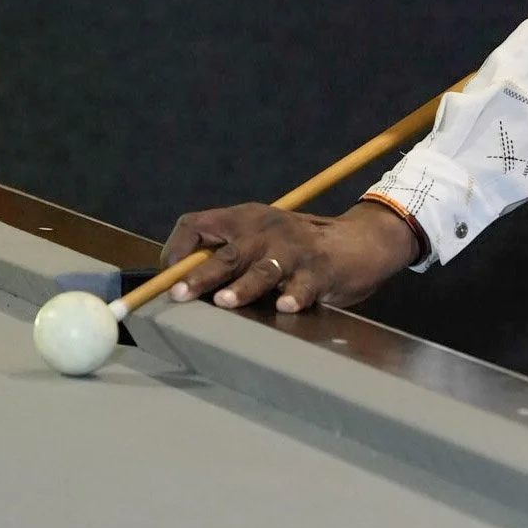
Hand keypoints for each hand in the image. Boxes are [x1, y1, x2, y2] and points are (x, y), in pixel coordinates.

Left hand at [162, 201, 419, 312]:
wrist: (358, 242)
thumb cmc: (298, 248)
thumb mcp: (261, 240)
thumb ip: (229, 256)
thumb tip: (180, 283)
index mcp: (245, 219)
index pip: (198, 224)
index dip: (178, 249)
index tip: (169, 276)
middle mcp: (267, 230)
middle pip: (228, 253)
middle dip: (202, 275)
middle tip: (181, 294)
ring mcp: (295, 250)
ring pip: (264, 269)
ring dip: (244, 287)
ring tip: (225, 301)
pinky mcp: (321, 269)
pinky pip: (304, 285)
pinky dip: (294, 296)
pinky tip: (286, 307)